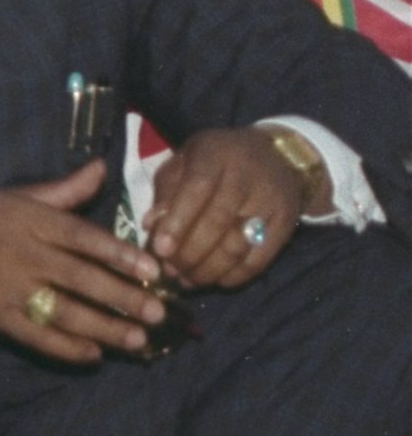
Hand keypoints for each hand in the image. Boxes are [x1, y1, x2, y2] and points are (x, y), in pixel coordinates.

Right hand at [0, 160, 168, 365]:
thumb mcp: (7, 196)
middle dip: (123, 298)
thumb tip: (100, 168)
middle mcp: (19, 252)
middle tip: (159, 313)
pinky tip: (92, 354)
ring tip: (138, 341)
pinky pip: (35, 336)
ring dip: (104, 328)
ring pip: (64, 312)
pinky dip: (65, 348)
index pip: (83, 237)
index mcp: (26, 218)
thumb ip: (59, 191)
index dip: (121, 254)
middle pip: (82, 278)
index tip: (154, 270)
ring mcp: (5, 287)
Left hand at [143, 127, 308, 290]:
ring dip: (209, 269)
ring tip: (187, 280)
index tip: (160, 249)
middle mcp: (247, 176)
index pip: (197, 189)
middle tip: (170, 271)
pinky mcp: (286, 223)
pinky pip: (260, 258)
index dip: (177, 222)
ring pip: (238, 244)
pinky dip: (237, 276)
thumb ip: (166, 190)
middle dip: (189, 253)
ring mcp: (271, 201)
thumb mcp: (184, 161)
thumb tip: (150, 225)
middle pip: (217, 222)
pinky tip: (217, 281)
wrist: (276, 156)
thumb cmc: (216, 160)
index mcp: (215, 154)